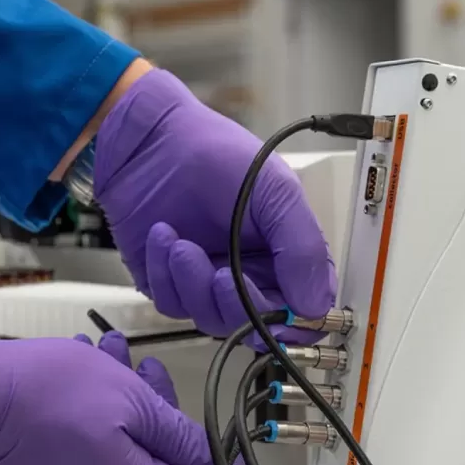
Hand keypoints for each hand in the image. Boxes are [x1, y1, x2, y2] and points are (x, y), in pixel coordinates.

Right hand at [0, 334, 236, 464]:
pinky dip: (94, 408)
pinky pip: (85, 444)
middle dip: (161, 412)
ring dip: (124, 398)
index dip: (216, 463)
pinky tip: (83, 365)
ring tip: (111, 353)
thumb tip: (216, 462)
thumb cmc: (48, 396)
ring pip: (118, 446)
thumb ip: (178, 435)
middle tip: (149, 370)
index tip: (216, 425)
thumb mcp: (130, 401)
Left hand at [93, 69, 334, 343]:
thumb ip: (301, 247)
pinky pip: (170, 302)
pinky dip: (165, 272)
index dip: (295, 324)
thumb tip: (315, 306)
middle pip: (253, 323)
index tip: (280, 320)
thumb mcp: (275, 191)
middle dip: (236, 304)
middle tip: (222, 275)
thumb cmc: (216, 154)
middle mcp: (249, 273)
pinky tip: (162, 235)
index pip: (304, 308)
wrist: (149, 140)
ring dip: (194, 284)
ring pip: (210, 318)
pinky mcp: (167, 281)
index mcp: (285, 253)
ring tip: (181, 243)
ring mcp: (206, 281)